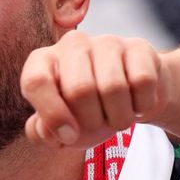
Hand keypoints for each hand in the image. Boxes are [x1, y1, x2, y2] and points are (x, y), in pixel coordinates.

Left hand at [21, 32, 169, 149]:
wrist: (130, 98)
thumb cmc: (87, 112)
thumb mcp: (59, 129)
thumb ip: (41, 133)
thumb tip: (43, 129)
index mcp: (43, 62)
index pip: (36, 81)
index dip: (53, 115)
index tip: (69, 137)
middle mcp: (72, 44)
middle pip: (79, 89)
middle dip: (91, 121)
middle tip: (97, 126)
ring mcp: (106, 42)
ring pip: (113, 88)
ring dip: (119, 118)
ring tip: (117, 118)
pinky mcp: (138, 47)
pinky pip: (142, 82)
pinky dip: (141, 106)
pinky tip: (136, 104)